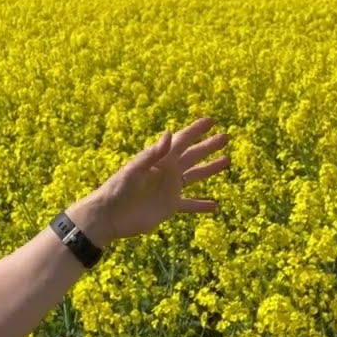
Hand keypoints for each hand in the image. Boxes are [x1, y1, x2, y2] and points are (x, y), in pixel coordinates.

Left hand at [67, 117, 230, 246]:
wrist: (109, 216)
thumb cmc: (117, 189)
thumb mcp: (134, 169)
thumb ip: (152, 154)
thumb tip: (170, 133)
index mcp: (160, 160)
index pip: (182, 141)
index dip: (196, 130)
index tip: (211, 121)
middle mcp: (167, 172)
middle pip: (193, 155)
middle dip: (208, 146)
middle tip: (226, 136)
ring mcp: (169, 189)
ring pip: (195, 176)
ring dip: (210, 169)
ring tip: (227, 160)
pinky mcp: (169, 206)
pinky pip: (189, 204)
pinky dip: (201, 205)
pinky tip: (215, 206)